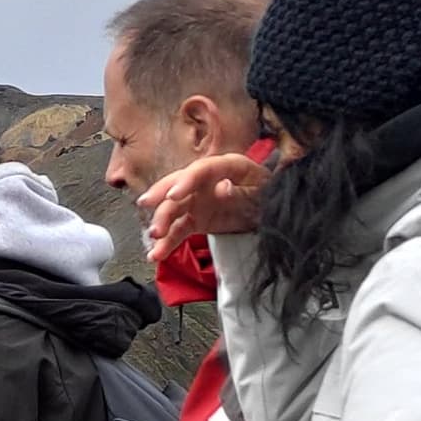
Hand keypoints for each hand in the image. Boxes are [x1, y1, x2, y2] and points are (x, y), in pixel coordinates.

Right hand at [140, 149, 268, 251]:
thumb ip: (242, 190)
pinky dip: (167, 242)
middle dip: (161, 198)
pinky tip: (155, 254)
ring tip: (154, 240)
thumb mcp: (263, 191)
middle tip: (148, 210)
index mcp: (226, 166)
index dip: (185, 181)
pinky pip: (178, 230)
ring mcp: (198, 200)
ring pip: (174, 210)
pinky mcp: (196, 219)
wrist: (272, 209)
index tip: (173, 196)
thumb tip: (221, 188)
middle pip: (178, 186)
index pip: (200, 170)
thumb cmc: (269, 193)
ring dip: (161, 223)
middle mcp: (205, 181)